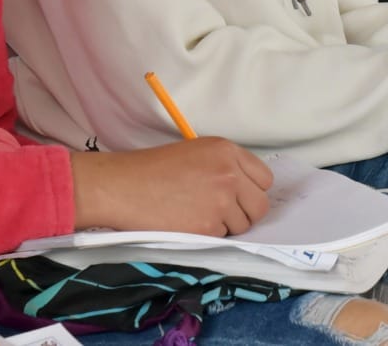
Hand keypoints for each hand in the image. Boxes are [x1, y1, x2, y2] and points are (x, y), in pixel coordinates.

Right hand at [70, 137, 272, 235]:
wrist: (123, 186)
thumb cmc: (152, 169)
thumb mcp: (195, 152)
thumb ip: (225, 166)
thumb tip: (246, 190)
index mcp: (227, 150)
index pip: (264, 178)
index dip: (251, 190)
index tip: (239, 196)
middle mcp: (230, 174)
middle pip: (260, 205)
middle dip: (245, 212)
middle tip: (221, 212)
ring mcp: (221, 201)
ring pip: (242, 225)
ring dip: (225, 225)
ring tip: (196, 213)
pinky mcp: (209, 226)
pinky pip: (222, 237)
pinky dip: (208, 234)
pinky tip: (187, 221)